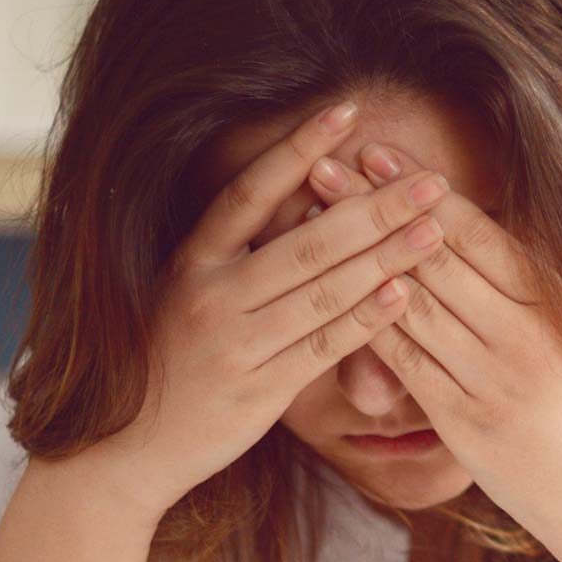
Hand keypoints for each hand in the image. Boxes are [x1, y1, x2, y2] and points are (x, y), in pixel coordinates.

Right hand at [77, 101, 454, 519]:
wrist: (127, 449)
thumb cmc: (170, 364)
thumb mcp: (189, 295)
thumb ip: (241, 255)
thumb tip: (312, 205)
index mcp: (191, 261)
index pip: (250, 191)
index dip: (298, 147)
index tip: (347, 111)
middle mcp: (210, 294)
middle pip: (305, 240)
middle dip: (374, 207)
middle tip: (430, 180)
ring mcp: (234, 343)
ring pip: (322, 291)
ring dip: (385, 257)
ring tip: (434, 229)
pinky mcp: (257, 391)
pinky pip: (322, 346)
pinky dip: (366, 319)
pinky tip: (404, 293)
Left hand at [304, 141, 561, 561]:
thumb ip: (537, 299)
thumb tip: (492, 246)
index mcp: (555, 306)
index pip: (479, 234)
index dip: (423, 190)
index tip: (381, 152)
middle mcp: (523, 334)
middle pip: (434, 256)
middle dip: (375, 206)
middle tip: (326, 160)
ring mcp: (492, 379)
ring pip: (414, 303)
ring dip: (357, 254)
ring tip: (316, 216)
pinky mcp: (466, 423)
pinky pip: (407, 364)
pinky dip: (368, 324)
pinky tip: (330, 294)